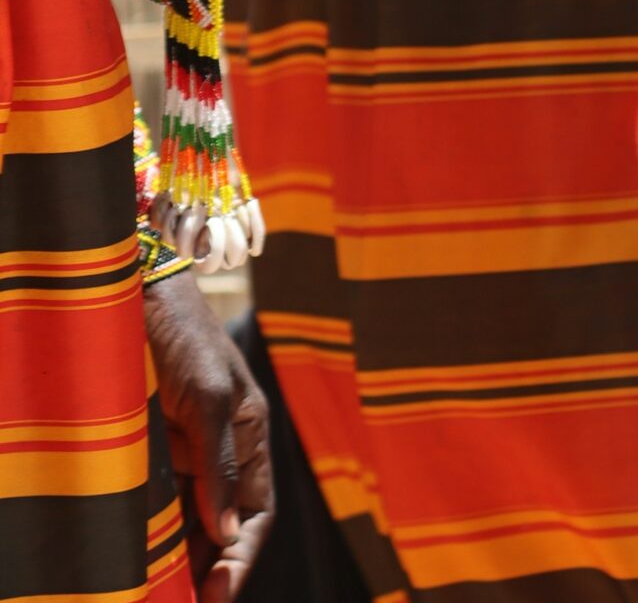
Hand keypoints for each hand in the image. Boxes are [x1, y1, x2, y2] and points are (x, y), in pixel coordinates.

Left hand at [143, 270, 273, 600]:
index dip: (241, 556)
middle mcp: (226, 450)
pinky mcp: (160, 451)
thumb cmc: (188, 341)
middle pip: (226, 523)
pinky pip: (162, 501)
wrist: (144, 302)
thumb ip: (221, 463)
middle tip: (187, 602)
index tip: (217, 593)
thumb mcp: (210, 398)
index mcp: (253, 436)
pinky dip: (157, 530)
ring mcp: (191, 453)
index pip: (257, 511)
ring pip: (192, 518)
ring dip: (182, 554)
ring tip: (163, 590)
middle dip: (212, 566)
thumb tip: (228, 529)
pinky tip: (142, 556)